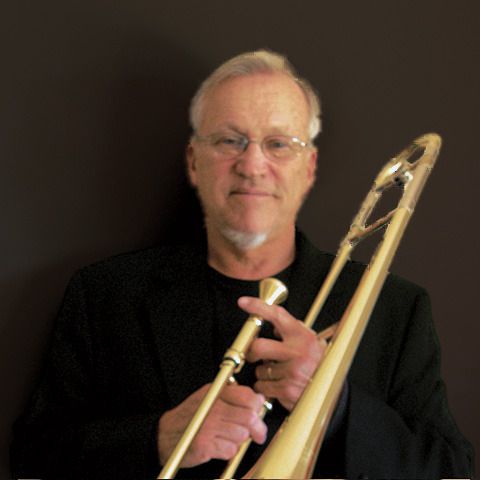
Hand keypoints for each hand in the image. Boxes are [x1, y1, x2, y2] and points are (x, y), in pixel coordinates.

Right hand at [157, 383, 266, 467]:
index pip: (247, 396)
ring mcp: (208, 426)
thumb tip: (257, 401)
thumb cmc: (190, 416)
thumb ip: (230, 394)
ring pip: (242, 435)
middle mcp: (212, 407)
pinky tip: (219, 445)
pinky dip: (229, 451)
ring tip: (229, 436)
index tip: (258, 412)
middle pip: (249, 417)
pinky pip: (230, 450)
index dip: (257, 406)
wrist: (164, 434)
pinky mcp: (204, 445)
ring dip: (240, 439)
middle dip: (257, 427)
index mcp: (215, 392)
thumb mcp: (208, 396)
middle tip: (257, 432)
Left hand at [238, 296, 326, 410]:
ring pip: (260, 370)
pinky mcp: (287, 390)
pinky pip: (262, 386)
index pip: (277, 315)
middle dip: (251, 352)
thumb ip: (293, 331)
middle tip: (252, 355)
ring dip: (264, 373)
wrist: (331, 392)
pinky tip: (278, 386)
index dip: (258, 307)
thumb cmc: (319, 364)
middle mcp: (298, 352)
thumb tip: (273, 326)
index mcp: (302, 336)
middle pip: (258, 347)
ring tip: (278, 374)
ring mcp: (292, 371)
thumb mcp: (312, 341)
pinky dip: (265, 388)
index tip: (244, 302)